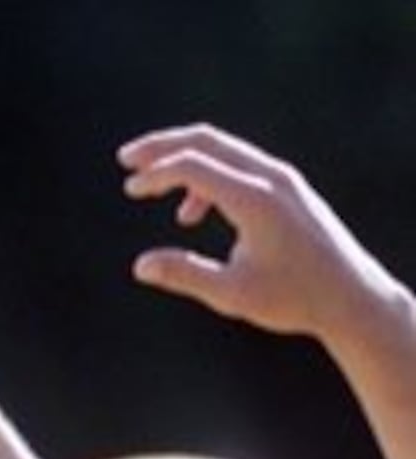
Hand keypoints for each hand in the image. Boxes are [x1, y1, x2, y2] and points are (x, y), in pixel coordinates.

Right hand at [120, 123, 409, 346]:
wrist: (351, 296)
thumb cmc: (295, 298)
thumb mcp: (232, 294)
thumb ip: (184, 274)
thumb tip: (140, 265)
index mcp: (255, 199)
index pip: (194, 166)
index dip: (156, 174)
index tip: (130, 189)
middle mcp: (271, 179)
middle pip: (208, 141)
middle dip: (163, 146)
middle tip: (126, 158)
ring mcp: (282, 180)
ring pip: (223, 150)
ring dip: (183, 160)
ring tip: (149, 183)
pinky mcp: (287, 188)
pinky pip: (239, 166)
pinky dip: (206, 177)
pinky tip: (190, 212)